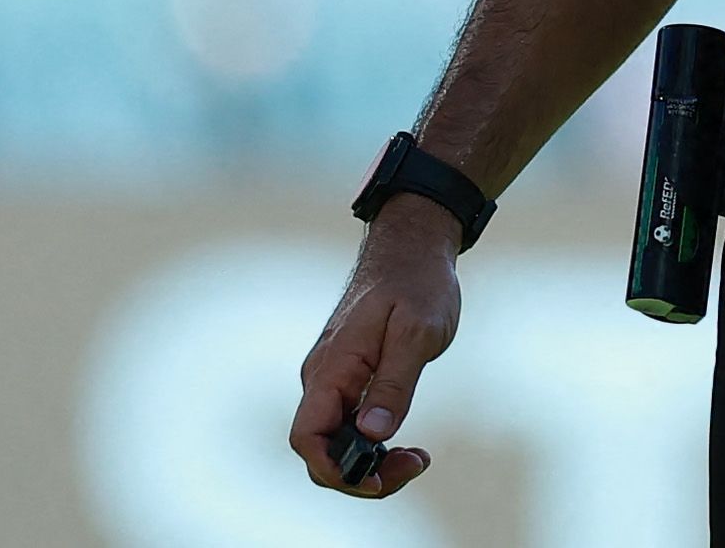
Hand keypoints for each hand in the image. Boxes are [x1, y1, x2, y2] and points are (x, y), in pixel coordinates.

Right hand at [290, 198, 461, 497]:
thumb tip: (372, 435)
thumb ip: (393, 385)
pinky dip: (372, 444)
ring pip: (334, 442)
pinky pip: (346, 426)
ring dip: (369, 463)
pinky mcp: (348, 378)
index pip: (308, 437)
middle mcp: (323, 377)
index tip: (376, 478)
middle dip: (360, 475)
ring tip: (415, 458)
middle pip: (320, 450)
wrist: (411, 246)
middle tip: (412, 463)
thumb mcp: (417, 332)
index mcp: (333, 367)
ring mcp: (333, 378)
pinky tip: (402, 443)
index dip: (335, 469)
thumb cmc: (416, 282)